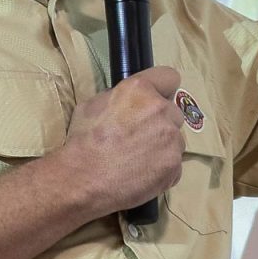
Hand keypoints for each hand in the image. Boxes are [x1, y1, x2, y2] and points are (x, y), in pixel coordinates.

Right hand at [64, 66, 186, 216]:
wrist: (82, 181)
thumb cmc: (82, 142)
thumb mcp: (92, 105)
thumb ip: (119, 97)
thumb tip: (130, 101)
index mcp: (139, 89)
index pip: (169, 77)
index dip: (162, 89)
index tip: (156, 99)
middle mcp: (161, 109)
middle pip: (173, 112)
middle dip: (161, 122)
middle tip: (140, 136)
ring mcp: (171, 139)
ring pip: (175, 139)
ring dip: (162, 146)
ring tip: (138, 160)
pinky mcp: (174, 165)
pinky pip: (174, 164)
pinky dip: (162, 170)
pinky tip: (142, 175)